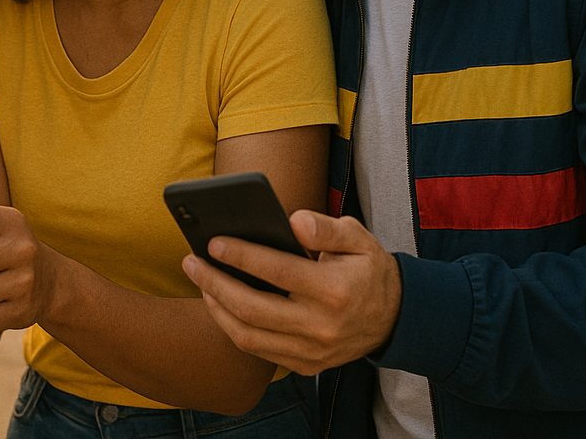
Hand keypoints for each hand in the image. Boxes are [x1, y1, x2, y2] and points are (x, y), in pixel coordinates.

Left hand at [181, 210, 401, 375]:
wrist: (394, 319)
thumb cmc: (368, 270)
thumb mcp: (358, 239)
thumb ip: (326, 228)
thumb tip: (293, 220)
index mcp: (335, 290)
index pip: (278, 271)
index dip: (242, 256)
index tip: (213, 242)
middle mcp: (322, 326)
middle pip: (253, 308)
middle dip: (215, 283)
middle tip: (191, 262)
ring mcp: (312, 351)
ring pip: (248, 336)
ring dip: (217, 308)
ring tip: (200, 281)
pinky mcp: (305, 366)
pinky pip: (258, 350)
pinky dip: (232, 328)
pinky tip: (219, 304)